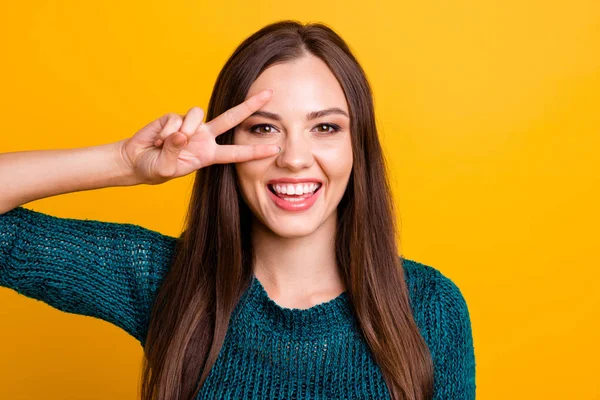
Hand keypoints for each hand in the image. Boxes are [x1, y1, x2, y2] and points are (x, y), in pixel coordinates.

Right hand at [118, 89, 278, 184]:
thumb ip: (176, 153)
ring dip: (182, 130)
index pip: (237, 153)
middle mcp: (204, 137)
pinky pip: (176, 119)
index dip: (255, 151)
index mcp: (209, 154)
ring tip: (166, 144)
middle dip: (251, 105)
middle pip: (231, 118)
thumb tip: (182, 134)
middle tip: (270, 93)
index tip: (275, 149)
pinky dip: (166, 130)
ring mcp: (191, 126)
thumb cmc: (155, 168)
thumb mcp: (167, 168)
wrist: (136, 160)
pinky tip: (158, 139)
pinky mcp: (175, 117)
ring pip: (197, 115)